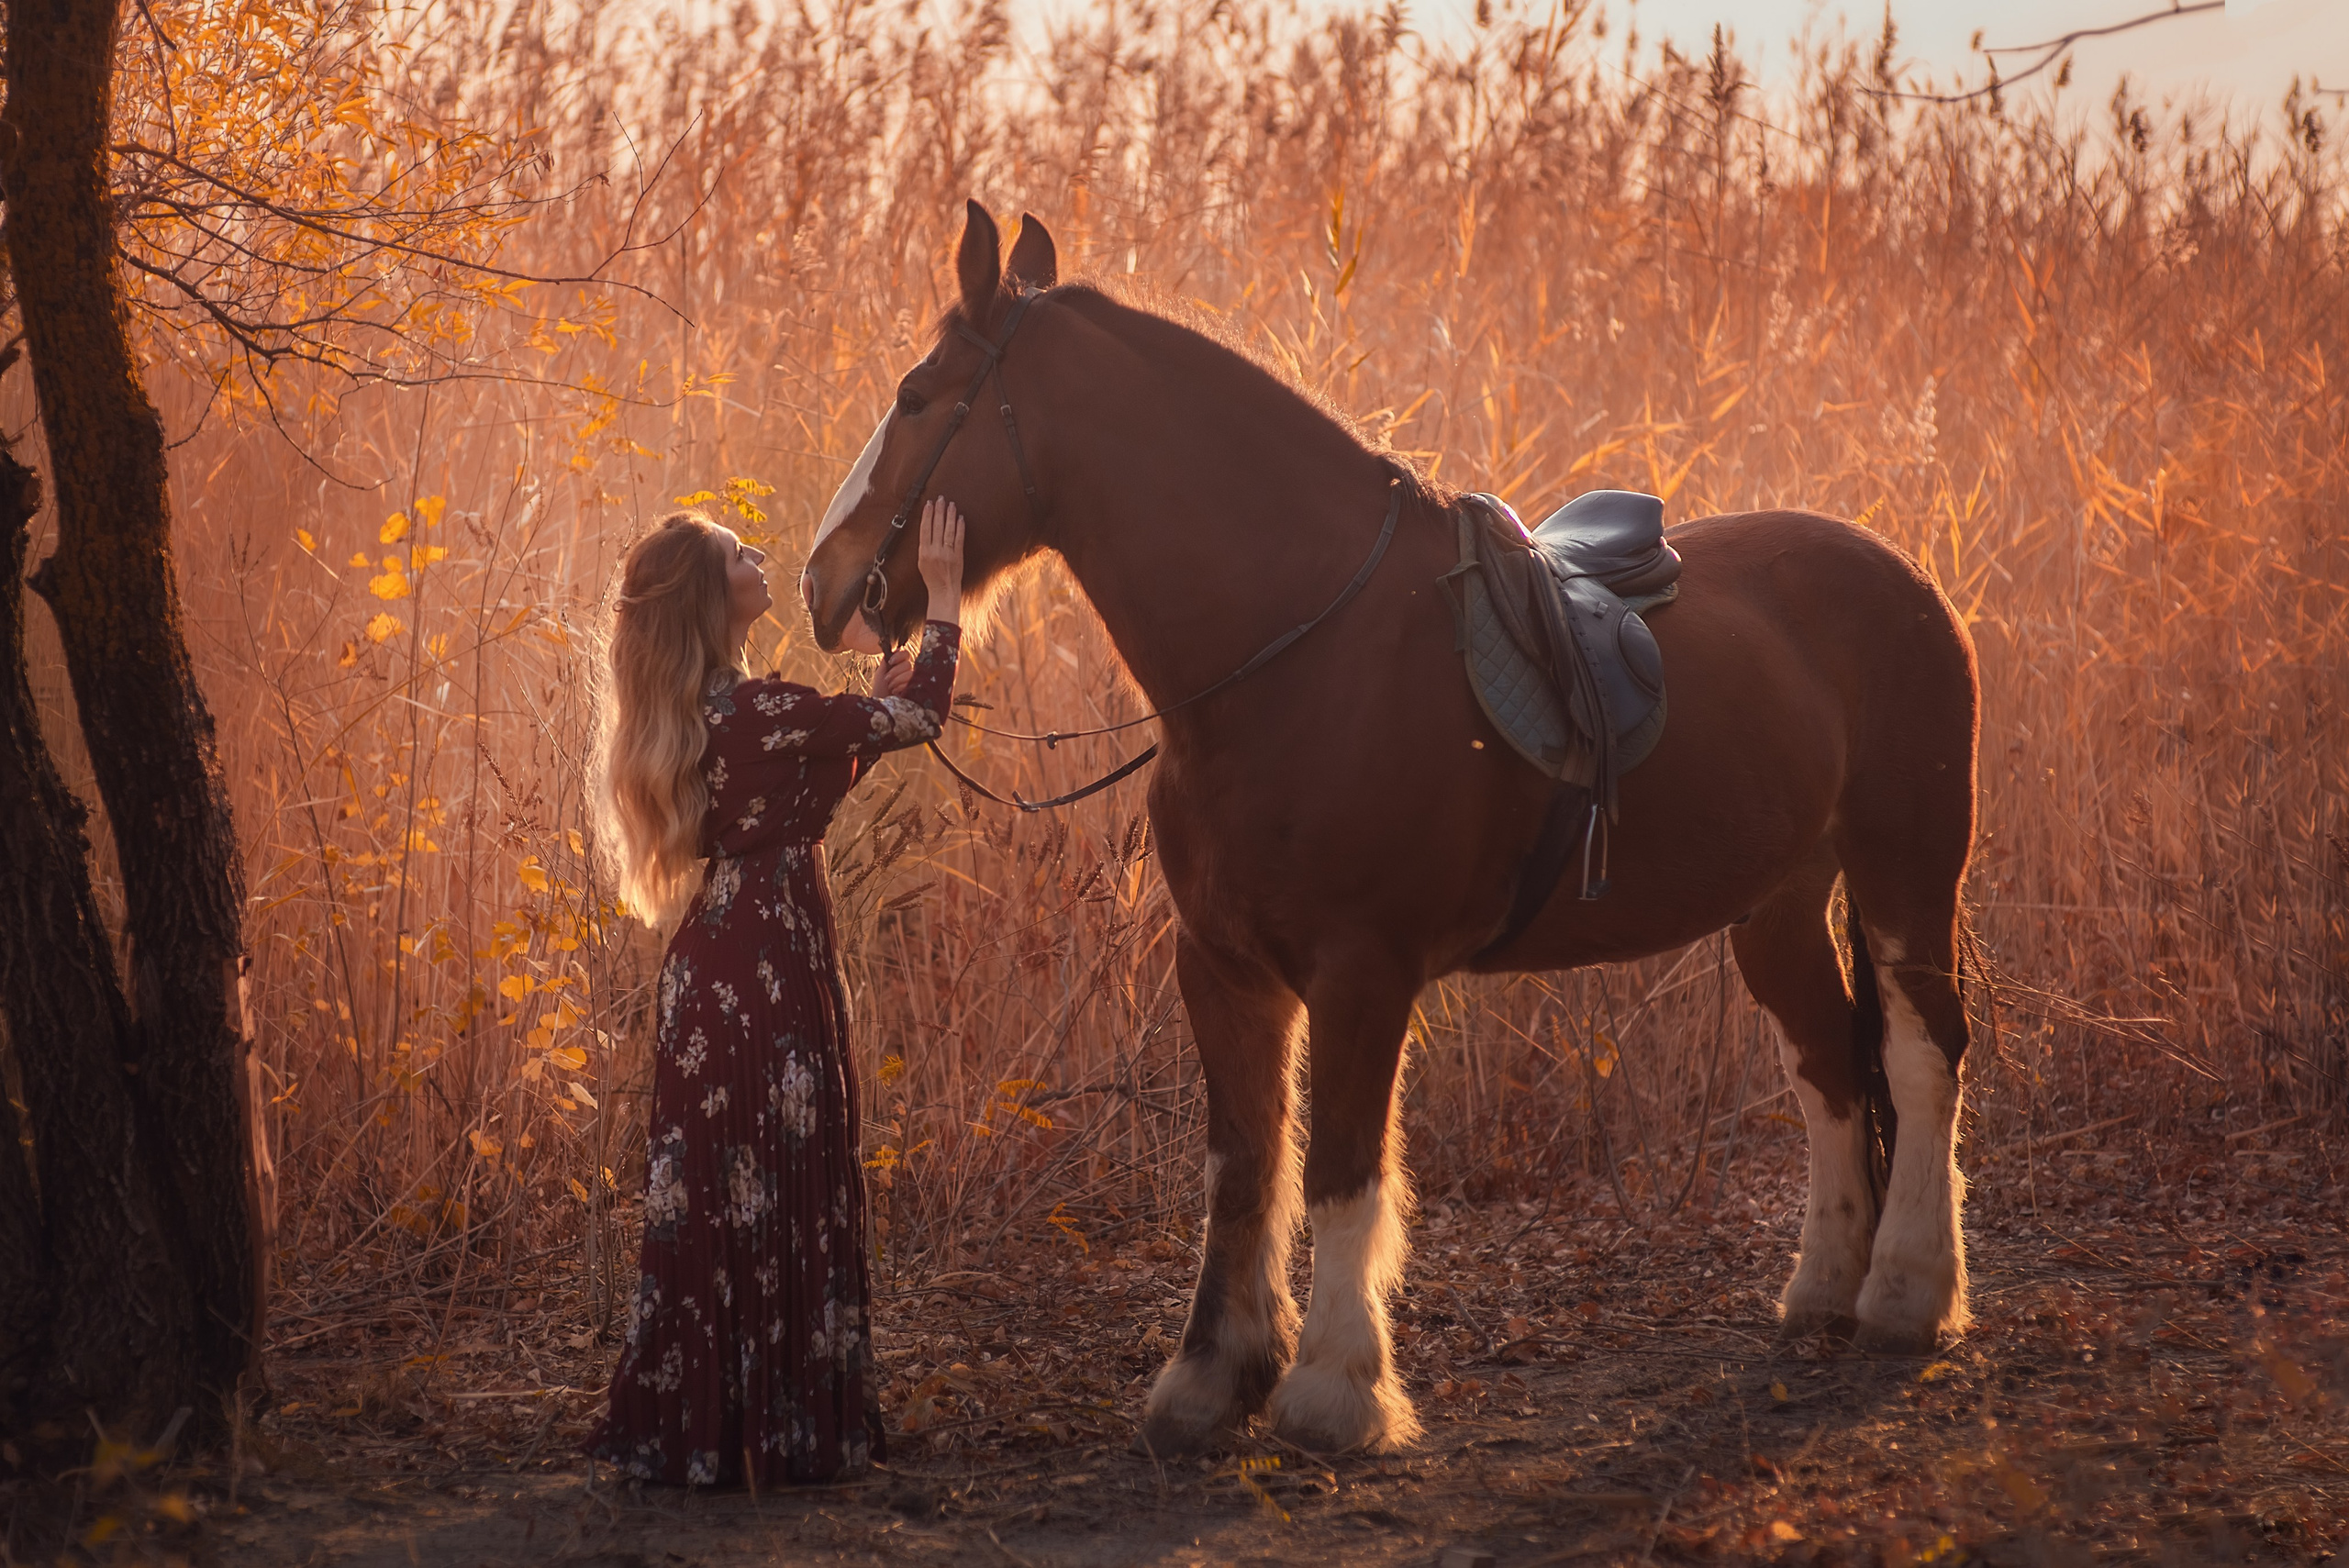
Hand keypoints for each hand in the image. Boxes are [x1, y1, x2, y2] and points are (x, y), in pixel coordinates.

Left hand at [871, 650, 912, 699]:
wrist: (881, 702)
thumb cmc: (880, 689)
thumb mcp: (880, 672)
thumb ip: (886, 660)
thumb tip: (894, 648)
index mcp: (899, 664)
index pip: (906, 654)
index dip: (899, 656)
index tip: (891, 661)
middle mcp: (908, 671)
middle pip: (907, 664)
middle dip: (895, 671)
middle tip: (887, 679)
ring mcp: (912, 680)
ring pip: (910, 673)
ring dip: (897, 680)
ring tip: (891, 686)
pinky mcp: (915, 688)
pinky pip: (911, 682)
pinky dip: (901, 686)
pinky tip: (896, 691)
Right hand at [918, 498, 964, 625]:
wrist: (943, 591)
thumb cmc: (931, 578)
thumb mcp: (921, 562)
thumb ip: (924, 547)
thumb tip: (926, 530)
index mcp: (924, 552)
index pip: (925, 529)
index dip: (927, 515)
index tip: (929, 504)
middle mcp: (935, 551)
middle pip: (936, 527)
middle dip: (939, 511)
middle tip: (941, 499)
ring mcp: (947, 554)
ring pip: (948, 530)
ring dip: (950, 516)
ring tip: (951, 504)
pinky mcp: (958, 556)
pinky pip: (959, 539)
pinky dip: (960, 528)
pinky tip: (960, 518)